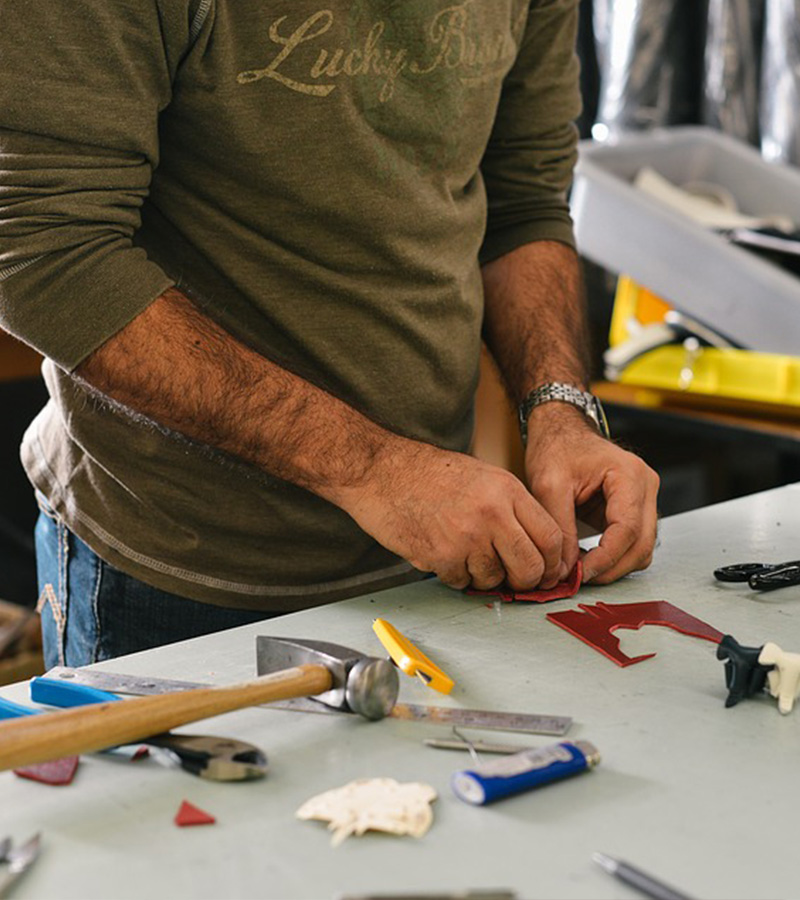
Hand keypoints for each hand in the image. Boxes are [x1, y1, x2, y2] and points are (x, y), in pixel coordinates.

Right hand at [340, 440, 564, 591]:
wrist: (380, 471)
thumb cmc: (428, 473)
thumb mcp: (483, 476)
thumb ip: (512, 508)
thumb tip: (538, 547)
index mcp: (507, 490)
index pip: (551, 536)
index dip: (554, 562)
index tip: (549, 571)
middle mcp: (491, 514)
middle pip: (531, 567)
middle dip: (527, 581)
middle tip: (517, 579)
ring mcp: (466, 537)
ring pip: (495, 580)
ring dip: (485, 577)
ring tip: (467, 554)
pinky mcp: (440, 557)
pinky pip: (462, 583)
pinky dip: (456, 576)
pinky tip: (445, 553)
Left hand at [524, 405, 659, 583]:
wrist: (560, 432)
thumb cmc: (556, 448)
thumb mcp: (549, 485)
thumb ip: (559, 527)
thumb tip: (565, 568)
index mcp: (629, 475)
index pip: (627, 529)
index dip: (605, 558)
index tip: (580, 573)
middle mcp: (645, 486)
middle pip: (642, 544)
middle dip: (611, 568)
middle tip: (579, 579)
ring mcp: (644, 499)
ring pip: (642, 549)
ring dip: (614, 566)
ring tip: (580, 569)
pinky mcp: (635, 510)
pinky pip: (633, 543)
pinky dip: (614, 557)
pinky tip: (588, 559)